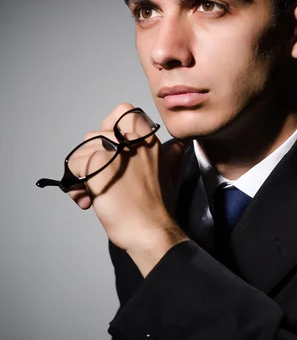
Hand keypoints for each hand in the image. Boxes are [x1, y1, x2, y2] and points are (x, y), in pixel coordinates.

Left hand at [68, 103, 188, 274]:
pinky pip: (73, 165)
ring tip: (91, 195)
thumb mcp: (171, 174)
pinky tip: (88, 201)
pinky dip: (74, 185)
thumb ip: (172, 155)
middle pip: (95, 134)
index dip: (110, 129)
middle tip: (101, 179)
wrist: (151, 229)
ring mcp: (114, 150)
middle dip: (92, 157)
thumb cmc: (159, 206)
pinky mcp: (97, 164)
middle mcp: (131, 139)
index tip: (112, 153)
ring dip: (81, 173)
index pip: (123, 110)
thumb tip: (180, 145)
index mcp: (148, 138)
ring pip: (81, 149)